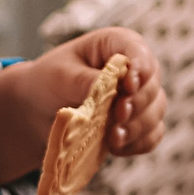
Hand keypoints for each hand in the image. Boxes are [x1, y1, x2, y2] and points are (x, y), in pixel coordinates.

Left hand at [0, 27, 167, 185]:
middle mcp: (134, 70)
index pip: (139, 52)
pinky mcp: (137, 124)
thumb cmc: (49, 81)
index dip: (140, 68)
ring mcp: (139, 98)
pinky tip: (116, 148)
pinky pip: (151, 135)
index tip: (129, 85)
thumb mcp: (60, 75)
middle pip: (152, 85)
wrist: (38, 110)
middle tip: (119, 115)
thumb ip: (86, 80)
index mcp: (117, 46)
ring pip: (156, 112)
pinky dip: (138, 143)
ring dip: (139, 127)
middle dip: (139, 103)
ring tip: (115, 138)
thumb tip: (112, 88)